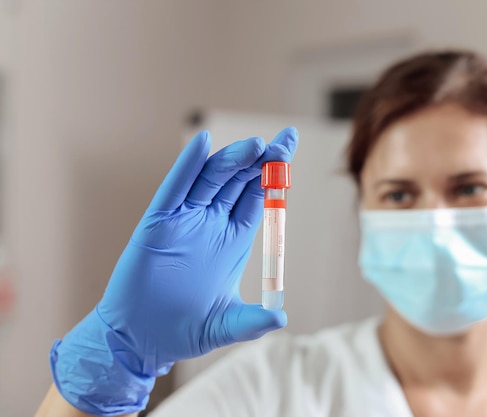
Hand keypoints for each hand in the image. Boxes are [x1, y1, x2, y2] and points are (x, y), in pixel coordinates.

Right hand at [49, 127, 298, 415]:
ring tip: (257, 146)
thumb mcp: (226, 325)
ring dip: (233, 159)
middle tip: (284, 143)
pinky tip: (202, 143)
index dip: (274, 172)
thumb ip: (252, 321)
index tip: (290, 144)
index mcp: (233, 238)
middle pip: (239, 180)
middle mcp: (211, 223)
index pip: (258, 195)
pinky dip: (187, 165)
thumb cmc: (184, 330)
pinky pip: (174, 189)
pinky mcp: (157, 223)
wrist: (142, 340)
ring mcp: (184, 220)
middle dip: (262, 160)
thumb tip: (281, 318)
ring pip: (212, 179)